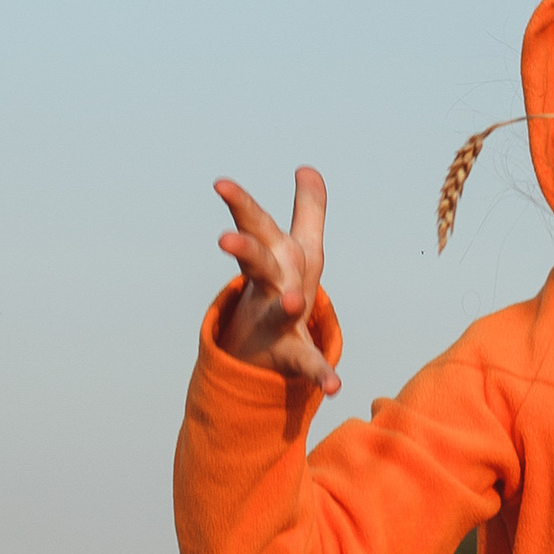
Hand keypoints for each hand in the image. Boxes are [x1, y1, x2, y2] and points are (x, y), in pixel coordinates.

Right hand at [212, 167, 340, 391]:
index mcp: (272, 258)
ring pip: (276, 313)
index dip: (239, 203)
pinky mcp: (292, 353)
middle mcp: (269, 287)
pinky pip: (306, 362)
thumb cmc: (282, 286)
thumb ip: (308, 208)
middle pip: (256, 264)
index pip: (253, 225)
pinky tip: (334, 385)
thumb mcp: (299, 246)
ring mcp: (277, 322)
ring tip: (294, 302)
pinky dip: (320, 374)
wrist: (259, 350)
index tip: (219, 183)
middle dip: (244, 251)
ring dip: (284, 306)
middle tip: (224, 240)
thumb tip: (307, 168)